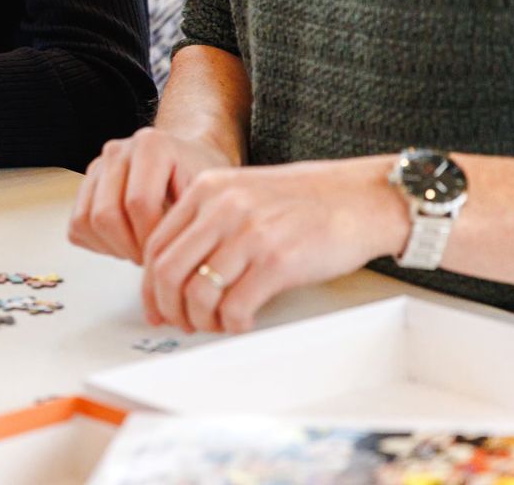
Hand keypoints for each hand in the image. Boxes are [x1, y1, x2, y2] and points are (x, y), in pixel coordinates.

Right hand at [68, 126, 234, 262]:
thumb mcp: (206, 192)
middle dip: (129, 247)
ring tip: (139, 250)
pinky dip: (98, 244)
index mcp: (150, 145)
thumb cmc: (198, 177)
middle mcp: (117, 151)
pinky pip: (77, 226)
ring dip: (112, 247)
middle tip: (151, 259)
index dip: (151, 238)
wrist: (185, 159)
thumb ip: (190, 216)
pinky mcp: (84, 185)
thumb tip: (172, 257)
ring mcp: (97, 166)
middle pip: (106, 214)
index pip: (139, 203)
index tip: (167, 253)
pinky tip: (126, 243)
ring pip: (85, 221)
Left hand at [138, 156, 409, 334]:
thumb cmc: (309, 200)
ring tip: (215, 324)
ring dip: (200, 320)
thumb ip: (209, 221)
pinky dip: (232, 324)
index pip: (155, 244)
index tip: (156, 306)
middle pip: (167, 271)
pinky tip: (242, 323)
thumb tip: (178, 271)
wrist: (363, 196)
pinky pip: (236, 307)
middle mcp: (223, 208)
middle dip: (168, 308)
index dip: (150, 284)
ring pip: (197, 293)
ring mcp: (250, 234)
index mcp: (208, 189)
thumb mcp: (245, 192)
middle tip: (181, 323)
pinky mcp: (278, 261)